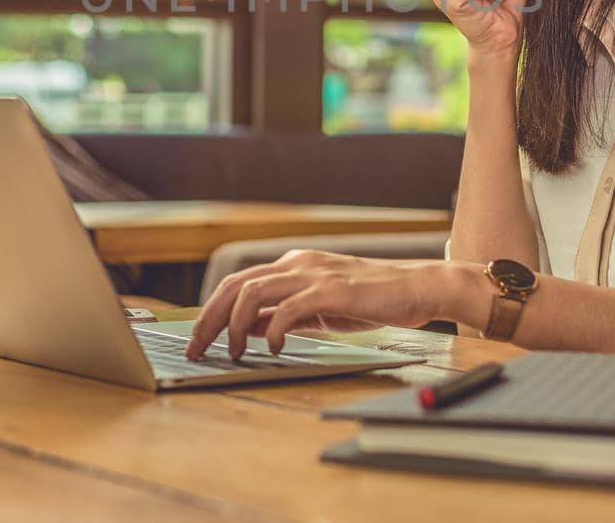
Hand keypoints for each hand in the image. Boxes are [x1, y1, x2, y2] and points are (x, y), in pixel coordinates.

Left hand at [183, 250, 469, 359]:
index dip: (211, 310)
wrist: (418, 287)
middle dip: (209, 318)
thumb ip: (285, 313)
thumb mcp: (320, 307)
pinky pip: (288, 308)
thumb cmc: (373, 300)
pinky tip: (274, 347)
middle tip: (196, 348)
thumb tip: (247, 328)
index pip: (238, 283)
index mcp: (294, 265)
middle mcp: (298, 263)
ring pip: (253, 292)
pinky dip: (273, 330)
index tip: (197, 338)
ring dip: (233, 325)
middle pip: (235, 285)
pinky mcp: (331, 291)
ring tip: (233, 352)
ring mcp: (314, 274)